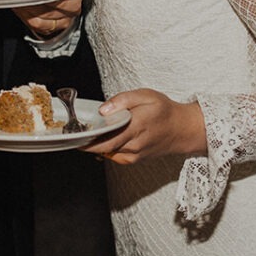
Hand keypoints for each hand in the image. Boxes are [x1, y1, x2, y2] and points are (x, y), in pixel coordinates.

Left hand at [13, 0, 81, 38]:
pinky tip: (20, 8)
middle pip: (52, 11)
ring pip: (43, 21)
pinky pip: (38, 27)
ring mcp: (65, 19)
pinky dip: (26, 18)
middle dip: (33, 4)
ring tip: (17, 1)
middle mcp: (73, 6)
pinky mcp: (54, 27)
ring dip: (27, 11)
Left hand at [83, 89, 206, 164]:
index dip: (87, 138)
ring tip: (88, 130)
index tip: (73, 132)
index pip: (106, 137)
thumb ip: (123, 100)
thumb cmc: (164, 111)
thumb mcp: (146, 95)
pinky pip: (112, 155)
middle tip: (74, 131)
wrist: (182, 130)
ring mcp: (134, 155)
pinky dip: (104, 147)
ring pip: (106, 151)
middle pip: (102, 147)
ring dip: (94, 143)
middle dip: (86, 140)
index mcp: (136, 126)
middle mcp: (134, 144)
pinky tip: (102, 136)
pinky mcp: (133, 160)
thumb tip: (103, 110)